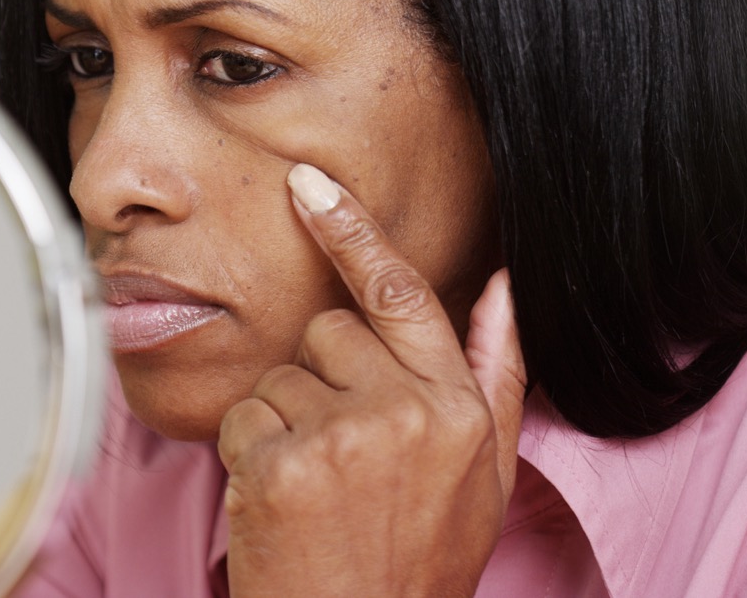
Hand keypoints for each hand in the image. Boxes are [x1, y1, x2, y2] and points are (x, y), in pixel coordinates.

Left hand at [218, 163, 525, 596]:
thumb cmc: (415, 559)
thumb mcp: (483, 474)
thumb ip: (493, 374)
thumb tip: (505, 287)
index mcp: (458, 408)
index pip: (402, 295)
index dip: (352, 233)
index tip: (309, 187)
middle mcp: (405, 412)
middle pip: (329, 333)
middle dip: (322, 379)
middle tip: (338, 453)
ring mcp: (341, 437)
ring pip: (279, 376)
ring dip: (283, 421)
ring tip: (313, 485)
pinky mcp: (280, 464)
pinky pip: (242, 416)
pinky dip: (247, 452)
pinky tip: (279, 499)